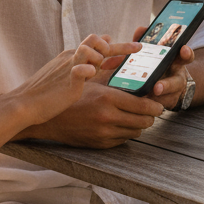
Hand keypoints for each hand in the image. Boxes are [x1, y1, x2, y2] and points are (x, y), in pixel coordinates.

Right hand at [14, 35, 141, 125]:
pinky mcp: (66, 82)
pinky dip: (86, 69)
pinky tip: (91, 72)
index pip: (96, 43)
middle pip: (98, 43)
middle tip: (138, 48)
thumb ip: (80, 62)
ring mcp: (68, 69)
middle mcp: (71, 58)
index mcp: (72, 56)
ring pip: (89, 49)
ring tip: (104, 70)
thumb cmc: (44, 92)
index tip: (132, 49)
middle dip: (122, 46)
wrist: (22, 104)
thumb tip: (96, 54)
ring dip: (101, 56)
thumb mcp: (62, 72)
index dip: (115, 46)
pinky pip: (79, 69)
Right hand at [28, 80, 165, 146]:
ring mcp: (104, 133)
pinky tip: (121, 123)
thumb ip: (110, 70)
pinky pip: (122, 140)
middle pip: (143, 122)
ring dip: (138, 124)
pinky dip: (125, 132)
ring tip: (136, 116)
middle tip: (151, 110)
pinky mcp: (100, 144)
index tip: (158, 104)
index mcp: (107, 98)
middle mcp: (108, 118)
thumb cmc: (68, 94)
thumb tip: (127, 58)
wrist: (45, 118)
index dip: (155, 106)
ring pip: (135, 132)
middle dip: (150, 116)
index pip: (143, 106)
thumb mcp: (89, 79)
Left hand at [98, 25, 193, 111]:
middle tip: (157, 88)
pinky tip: (135, 106)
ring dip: (153, 101)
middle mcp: (177, 78)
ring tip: (141, 103)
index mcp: (177, 62)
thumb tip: (141, 29)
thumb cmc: (158, 65)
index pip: (187, 56)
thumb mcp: (156, 52)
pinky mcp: (164, 105)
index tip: (183, 49)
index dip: (186, 53)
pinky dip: (146, 105)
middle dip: (167, 85)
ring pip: (166, 99)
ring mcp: (172, 93)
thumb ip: (147, 41)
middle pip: (176, 82)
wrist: (167, 86)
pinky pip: (155, 107)